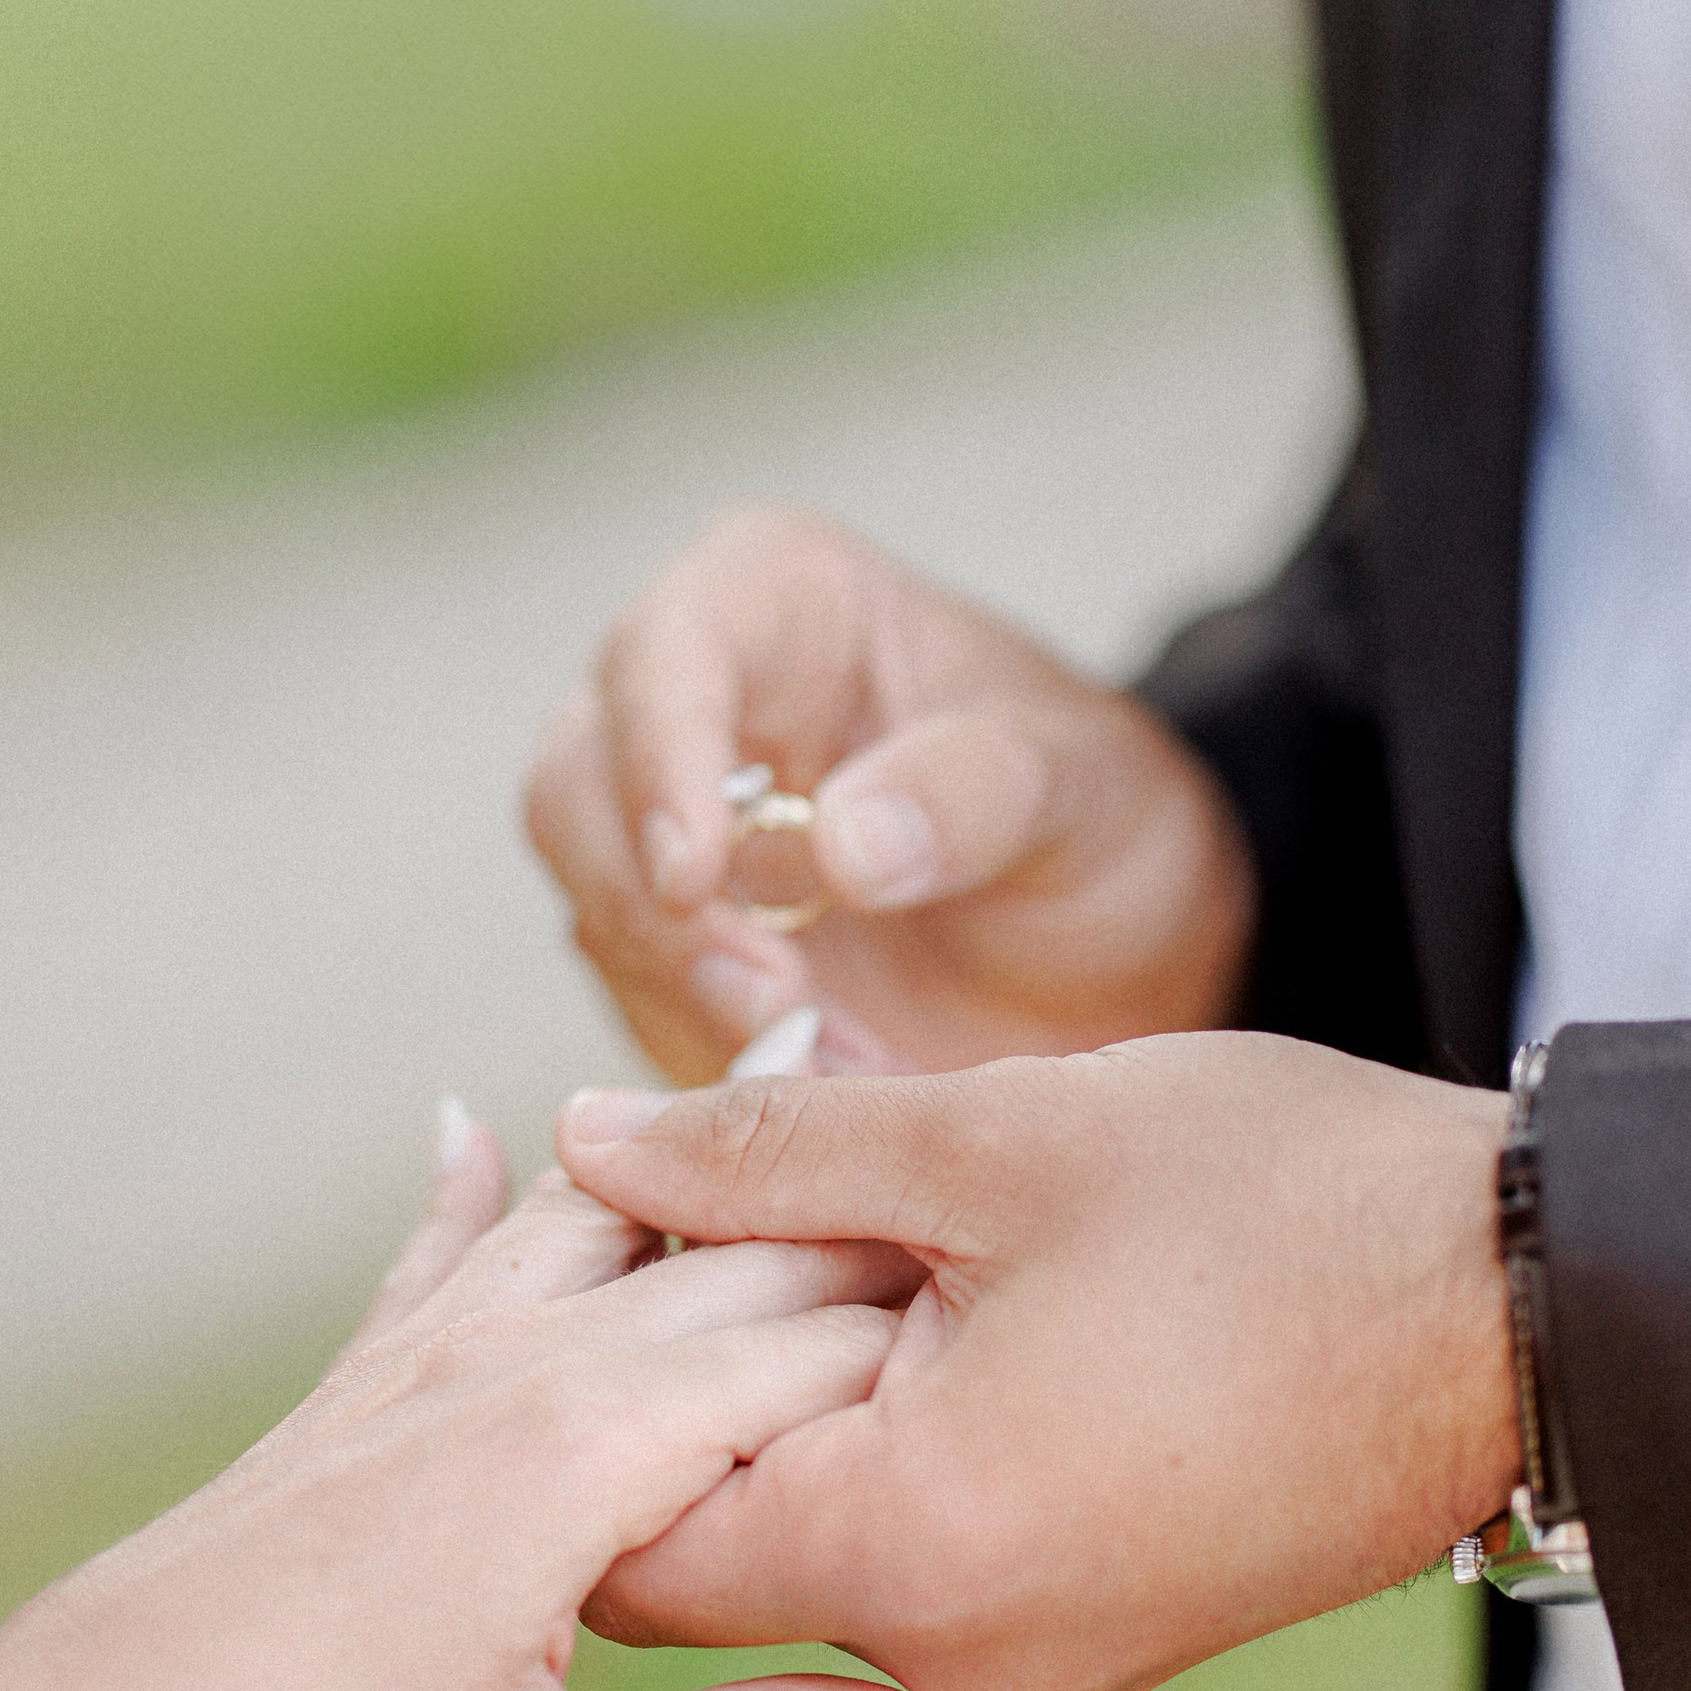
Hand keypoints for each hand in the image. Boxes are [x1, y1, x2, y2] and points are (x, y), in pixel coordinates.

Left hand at [0, 1131, 1003, 1690]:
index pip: (825, 1343)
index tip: (1067, 1273)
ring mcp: (429, 1361)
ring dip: (698, 1153)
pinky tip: (470, 1121)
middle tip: (984, 1120)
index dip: (953, 1313)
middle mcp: (520, 1363)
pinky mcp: (356, 1393)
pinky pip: (437, 1257)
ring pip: (599, 1221)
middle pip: (736, 1257)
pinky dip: (474, 1190)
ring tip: (790, 1037)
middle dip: (863, 1205)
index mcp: (593, 1444)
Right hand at [523, 505, 1252, 1083]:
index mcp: (774, 601)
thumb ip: (976, 794)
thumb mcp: (1083, 788)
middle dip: (658, 915)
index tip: (699, 880)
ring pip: (598, 915)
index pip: (666, 654)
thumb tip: (843, 846)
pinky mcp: (670, 956)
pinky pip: (642, 1015)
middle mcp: (686, 704)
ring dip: (695, 1005)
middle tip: (772, 1005)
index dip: (660, 764)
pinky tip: (822, 1088)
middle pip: (576, 792)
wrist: (1114, 948)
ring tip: (834, 1055)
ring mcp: (663, 837)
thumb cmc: (1096, 817)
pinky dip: (714, 1069)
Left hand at [555, 1035, 1515, 1690]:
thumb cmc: (1281, 1204)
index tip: (614, 1233)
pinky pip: (905, 1571)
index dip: (583, 1382)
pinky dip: (869, 1450)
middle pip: (698, 1563)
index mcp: (908, 1547)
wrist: (1535, 1317)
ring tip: (815, 1233)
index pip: (622, 1538)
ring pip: (804, 1560)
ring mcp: (1024, 1672)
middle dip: (671, 1395)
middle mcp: (950, 1660)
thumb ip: (759, 1154)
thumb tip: (581, 1136)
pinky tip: (905, 1305)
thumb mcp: (998, 1137)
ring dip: (780, 1410)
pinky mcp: (1083, 1647)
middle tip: (705, 1208)